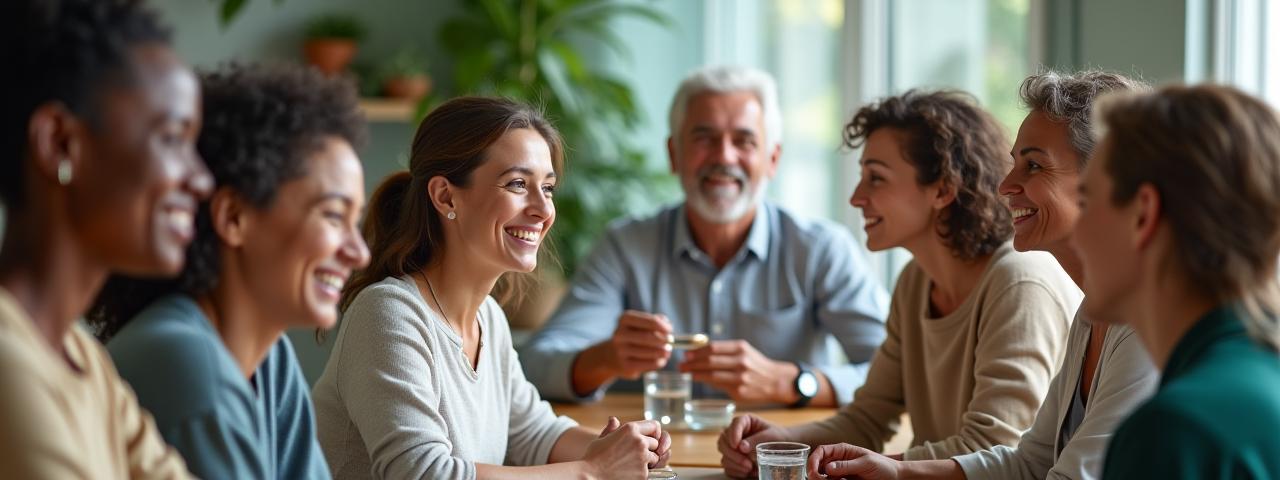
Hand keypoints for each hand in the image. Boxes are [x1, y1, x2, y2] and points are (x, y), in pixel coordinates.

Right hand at [597, 417, 672, 467]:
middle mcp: (639, 440)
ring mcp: (642, 456)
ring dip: (647, 460)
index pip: (654, 426)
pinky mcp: (643, 472)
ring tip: (631, 463)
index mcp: (630, 429)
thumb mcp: (601, 438)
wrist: (590, 475)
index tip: (649, 439)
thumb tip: (614, 419)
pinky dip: (642, 472)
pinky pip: (649, 471)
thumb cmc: (593, 458)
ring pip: (655, 457)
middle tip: (634, 454)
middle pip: (655, 443)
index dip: (652, 433)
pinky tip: (629, 472)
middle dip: (649, 448)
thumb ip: (611, 429)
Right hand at [601, 311, 672, 379]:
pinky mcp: (625, 366)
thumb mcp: (642, 324)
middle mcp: (620, 334)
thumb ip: (657, 321)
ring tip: (667, 352)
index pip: (649, 321)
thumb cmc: (633, 336)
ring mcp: (620, 351)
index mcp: (625, 319)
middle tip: (670, 343)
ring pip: (649, 352)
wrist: (612, 356)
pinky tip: (660, 361)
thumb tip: (668, 327)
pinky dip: (658, 363)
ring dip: (662, 353)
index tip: (670, 330)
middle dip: (663, 341)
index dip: (663, 326)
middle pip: (648, 337)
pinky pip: (647, 364)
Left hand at [679, 340, 797, 403]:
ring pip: (712, 374)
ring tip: (687, 372)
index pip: (713, 348)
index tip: (686, 354)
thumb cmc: (756, 364)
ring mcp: (740, 378)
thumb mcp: (744, 351)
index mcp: (741, 348)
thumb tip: (699, 355)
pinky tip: (700, 379)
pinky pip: (718, 385)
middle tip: (682, 365)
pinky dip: (707, 381)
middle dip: (692, 363)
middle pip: (710, 361)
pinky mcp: (739, 391)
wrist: (776, 381)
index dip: (697, 351)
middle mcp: (741, 362)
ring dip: (696, 373)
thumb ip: (724, 352)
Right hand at [717, 414, 790, 478]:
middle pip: (724, 440)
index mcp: (745, 422)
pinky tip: (748, 472)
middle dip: (733, 453)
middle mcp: (736, 433)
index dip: (733, 434)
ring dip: (735, 463)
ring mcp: (733, 447)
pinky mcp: (733, 459)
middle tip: (747, 463)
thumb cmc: (778, 438)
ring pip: (724, 454)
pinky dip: (736, 471)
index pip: (735, 424)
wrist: (783, 449)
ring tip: (750, 468)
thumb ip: (757, 440)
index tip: (737, 445)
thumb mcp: (771, 436)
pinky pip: (727, 466)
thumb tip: (741, 447)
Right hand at [808, 443, 900, 479]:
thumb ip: (847, 465)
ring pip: (823, 477)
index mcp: (843, 450)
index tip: (812, 471)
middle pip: (819, 465)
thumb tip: (827, 468)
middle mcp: (839, 460)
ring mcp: (840, 472)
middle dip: (816, 474)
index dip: (813, 460)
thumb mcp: (865, 464)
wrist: (894, 477)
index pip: (821, 452)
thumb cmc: (882, 466)